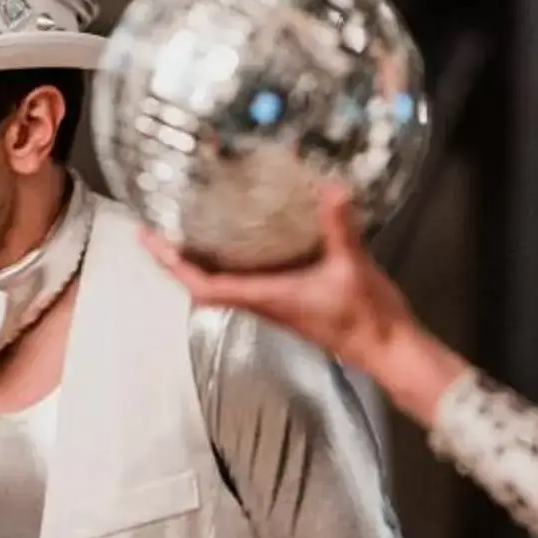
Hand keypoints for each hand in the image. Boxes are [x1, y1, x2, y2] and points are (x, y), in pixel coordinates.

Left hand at [142, 185, 458, 414]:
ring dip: (202, 260)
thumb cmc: (366, 318)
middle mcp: (263, 302)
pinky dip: (234, 259)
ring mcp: (275, 302)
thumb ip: (339, 227)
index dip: (173, 264)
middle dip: (178, 258)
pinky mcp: (290, 299)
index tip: (149, 239)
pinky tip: (242, 236)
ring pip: (225, 282)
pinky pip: (249, 278)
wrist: (388, 350)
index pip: (204, 286)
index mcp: (267, 297)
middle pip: (205, 283)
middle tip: (159, 225)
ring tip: (188, 226)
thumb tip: (332, 188)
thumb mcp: (352, 266)